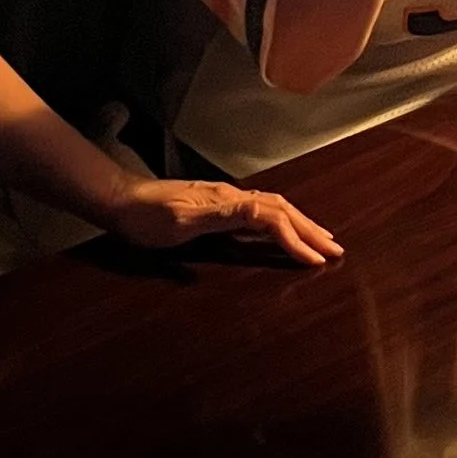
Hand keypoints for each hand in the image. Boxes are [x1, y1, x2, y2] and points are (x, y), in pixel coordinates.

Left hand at [106, 177, 342, 268]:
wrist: (121, 201)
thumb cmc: (146, 218)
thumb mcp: (181, 220)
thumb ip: (220, 216)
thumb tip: (261, 210)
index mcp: (227, 202)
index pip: (272, 218)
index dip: (296, 239)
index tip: (317, 260)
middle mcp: (230, 197)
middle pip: (280, 209)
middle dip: (309, 229)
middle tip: (336, 249)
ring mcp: (224, 201)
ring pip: (272, 209)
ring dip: (299, 224)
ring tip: (320, 239)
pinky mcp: (216, 208)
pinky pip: (259, 214)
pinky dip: (280, 224)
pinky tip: (282, 232)